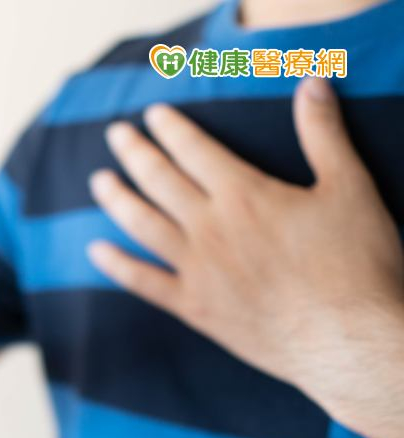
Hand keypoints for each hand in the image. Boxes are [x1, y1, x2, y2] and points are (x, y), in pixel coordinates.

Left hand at [88, 78, 403, 437]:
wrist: (350, 341)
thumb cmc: (356, 265)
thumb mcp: (349, 187)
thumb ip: (324, 134)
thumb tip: (312, 83)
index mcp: (244, 194)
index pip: (194, 150)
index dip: (171, 128)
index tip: (152, 114)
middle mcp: (210, 227)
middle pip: (159, 180)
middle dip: (135, 152)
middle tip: (115, 133)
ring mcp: (197, 268)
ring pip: (142, 224)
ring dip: (116, 199)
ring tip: (98, 180)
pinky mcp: (195, 307)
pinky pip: (144, 282)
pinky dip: (118, 266)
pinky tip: (95, 252)